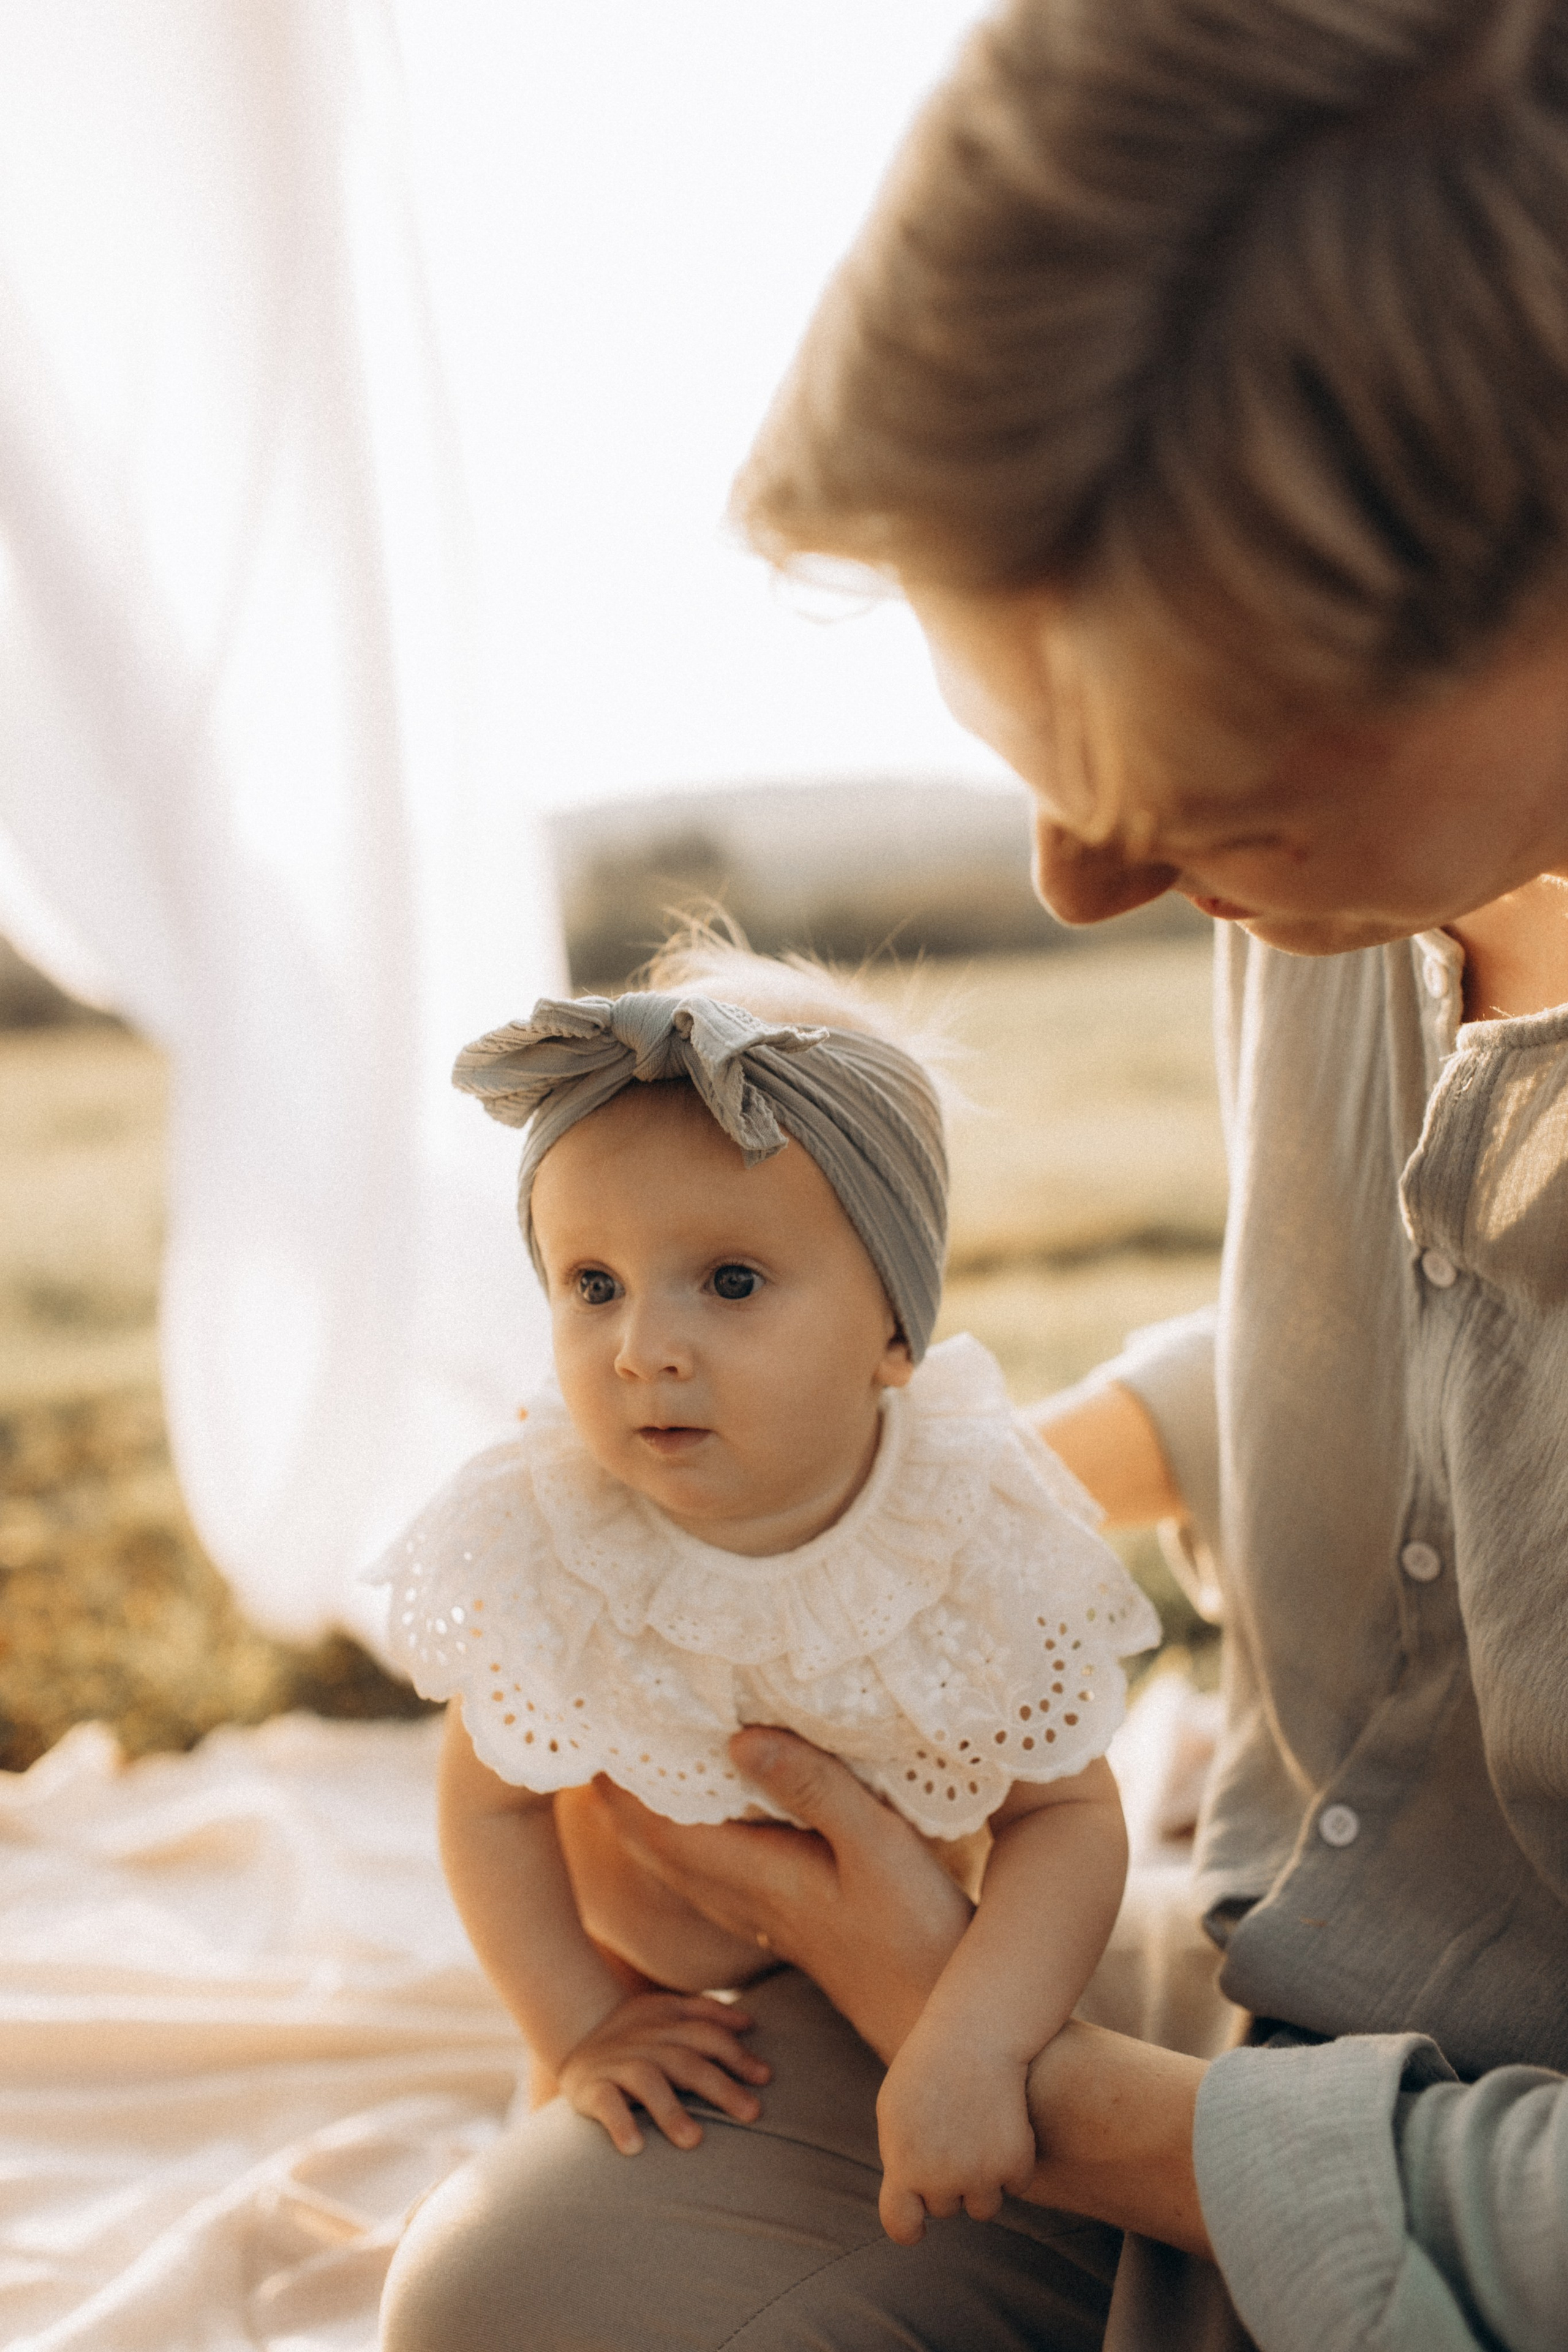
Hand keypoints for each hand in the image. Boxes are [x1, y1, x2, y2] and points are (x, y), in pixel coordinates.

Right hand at [555, 1990, 769, 2155]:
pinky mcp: (590, 2086)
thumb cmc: (635, 2034)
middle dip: (720, 2086)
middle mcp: (644, 2040)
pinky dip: (619, 2122)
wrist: (573, 2036)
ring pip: (647, 2080)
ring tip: (694, 2141)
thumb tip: (749, 2022)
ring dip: (671, 2110)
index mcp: (665, 2021)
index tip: (766, 2078)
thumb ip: (706, 2013)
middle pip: (686, 2060)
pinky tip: (635, 2147)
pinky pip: (605, 2102)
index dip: (737, 2053)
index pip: (707, 2034)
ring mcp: (617, 2063)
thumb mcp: (665, 2011)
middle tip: (752, 2113)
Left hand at [594, 1729, 972, 2060]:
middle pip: (661, 1848)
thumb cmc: (914, 1931)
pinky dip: (695, 1841)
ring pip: (685, 1866)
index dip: (620, 1790)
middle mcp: (746, 1899)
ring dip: (655, 1822)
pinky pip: (717, 1875)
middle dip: (625, 1801)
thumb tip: (737, 1739)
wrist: (937, 2016)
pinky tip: (711, 1823)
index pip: (662, 1829)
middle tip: (603, 1745)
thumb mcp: (875, 1844)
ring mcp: (767, 1914)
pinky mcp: (790, 1921)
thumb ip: (812, 1787)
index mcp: (754, 1876)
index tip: (591, 1739)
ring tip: (641, 1773)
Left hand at [876, 2018, 1036, 2242]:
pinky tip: (1004, 2124)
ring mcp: (980, 2176)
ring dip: (982, 2181)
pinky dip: (1014, 2162)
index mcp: (904, 2168)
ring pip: (983, 2206)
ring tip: (978, 2133)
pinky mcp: (1015, 2164)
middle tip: (953, 2134)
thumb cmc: (929, 2066)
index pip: (901, 2227)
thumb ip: (899, 2156)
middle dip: (948, 2181)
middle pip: (945, 2208)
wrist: (975, 2034)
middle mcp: (941, 2182)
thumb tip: (909, 2193)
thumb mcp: (894, 2108)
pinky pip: (1015, 2185)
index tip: (919, 2224)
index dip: (910, 2228)